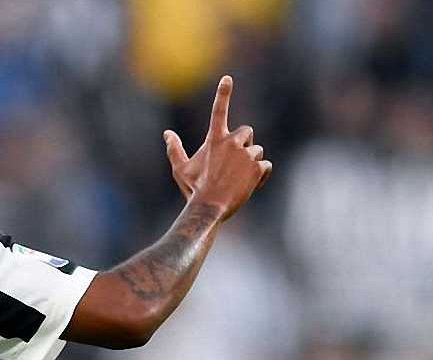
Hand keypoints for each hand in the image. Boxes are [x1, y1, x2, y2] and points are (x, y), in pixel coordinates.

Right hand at [162, 76, 271, 219]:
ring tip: (238, 180)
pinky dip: (261, 175)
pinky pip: (266, 166)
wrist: (209, 207)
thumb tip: (167, 133)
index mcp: (214, 139)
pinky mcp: (258, 167)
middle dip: (244, 143)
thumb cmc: (194, 189)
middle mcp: (232, 142)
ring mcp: (246, 154)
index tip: (227, 78)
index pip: (218, 110)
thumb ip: (174, 149)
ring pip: (257, 151)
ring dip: (251, 163)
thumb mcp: (180, 169)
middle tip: (235, 162)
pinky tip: (249, 186)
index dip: (223, 93)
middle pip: (247, 132)